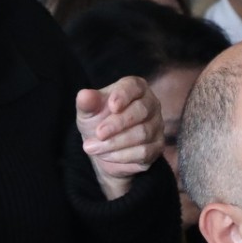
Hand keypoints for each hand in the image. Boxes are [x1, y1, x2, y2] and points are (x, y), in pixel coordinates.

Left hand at [76, 76, 163, 199]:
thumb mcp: (88, 112)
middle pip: (141, 111)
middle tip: (98, 133)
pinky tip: (105, 155)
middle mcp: (150, 104)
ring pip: (142, 133)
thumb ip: (87, 103)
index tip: (112, 106)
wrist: (104, 147)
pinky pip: (144, 152)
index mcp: (135, 88)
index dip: (124, 95)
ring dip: (115, 142)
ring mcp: (157, 125)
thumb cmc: (97, 121)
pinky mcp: (157, 146)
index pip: (134, 87)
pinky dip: (121, 155)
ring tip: (92, 147)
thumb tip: (84, 95)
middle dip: (118, 123)